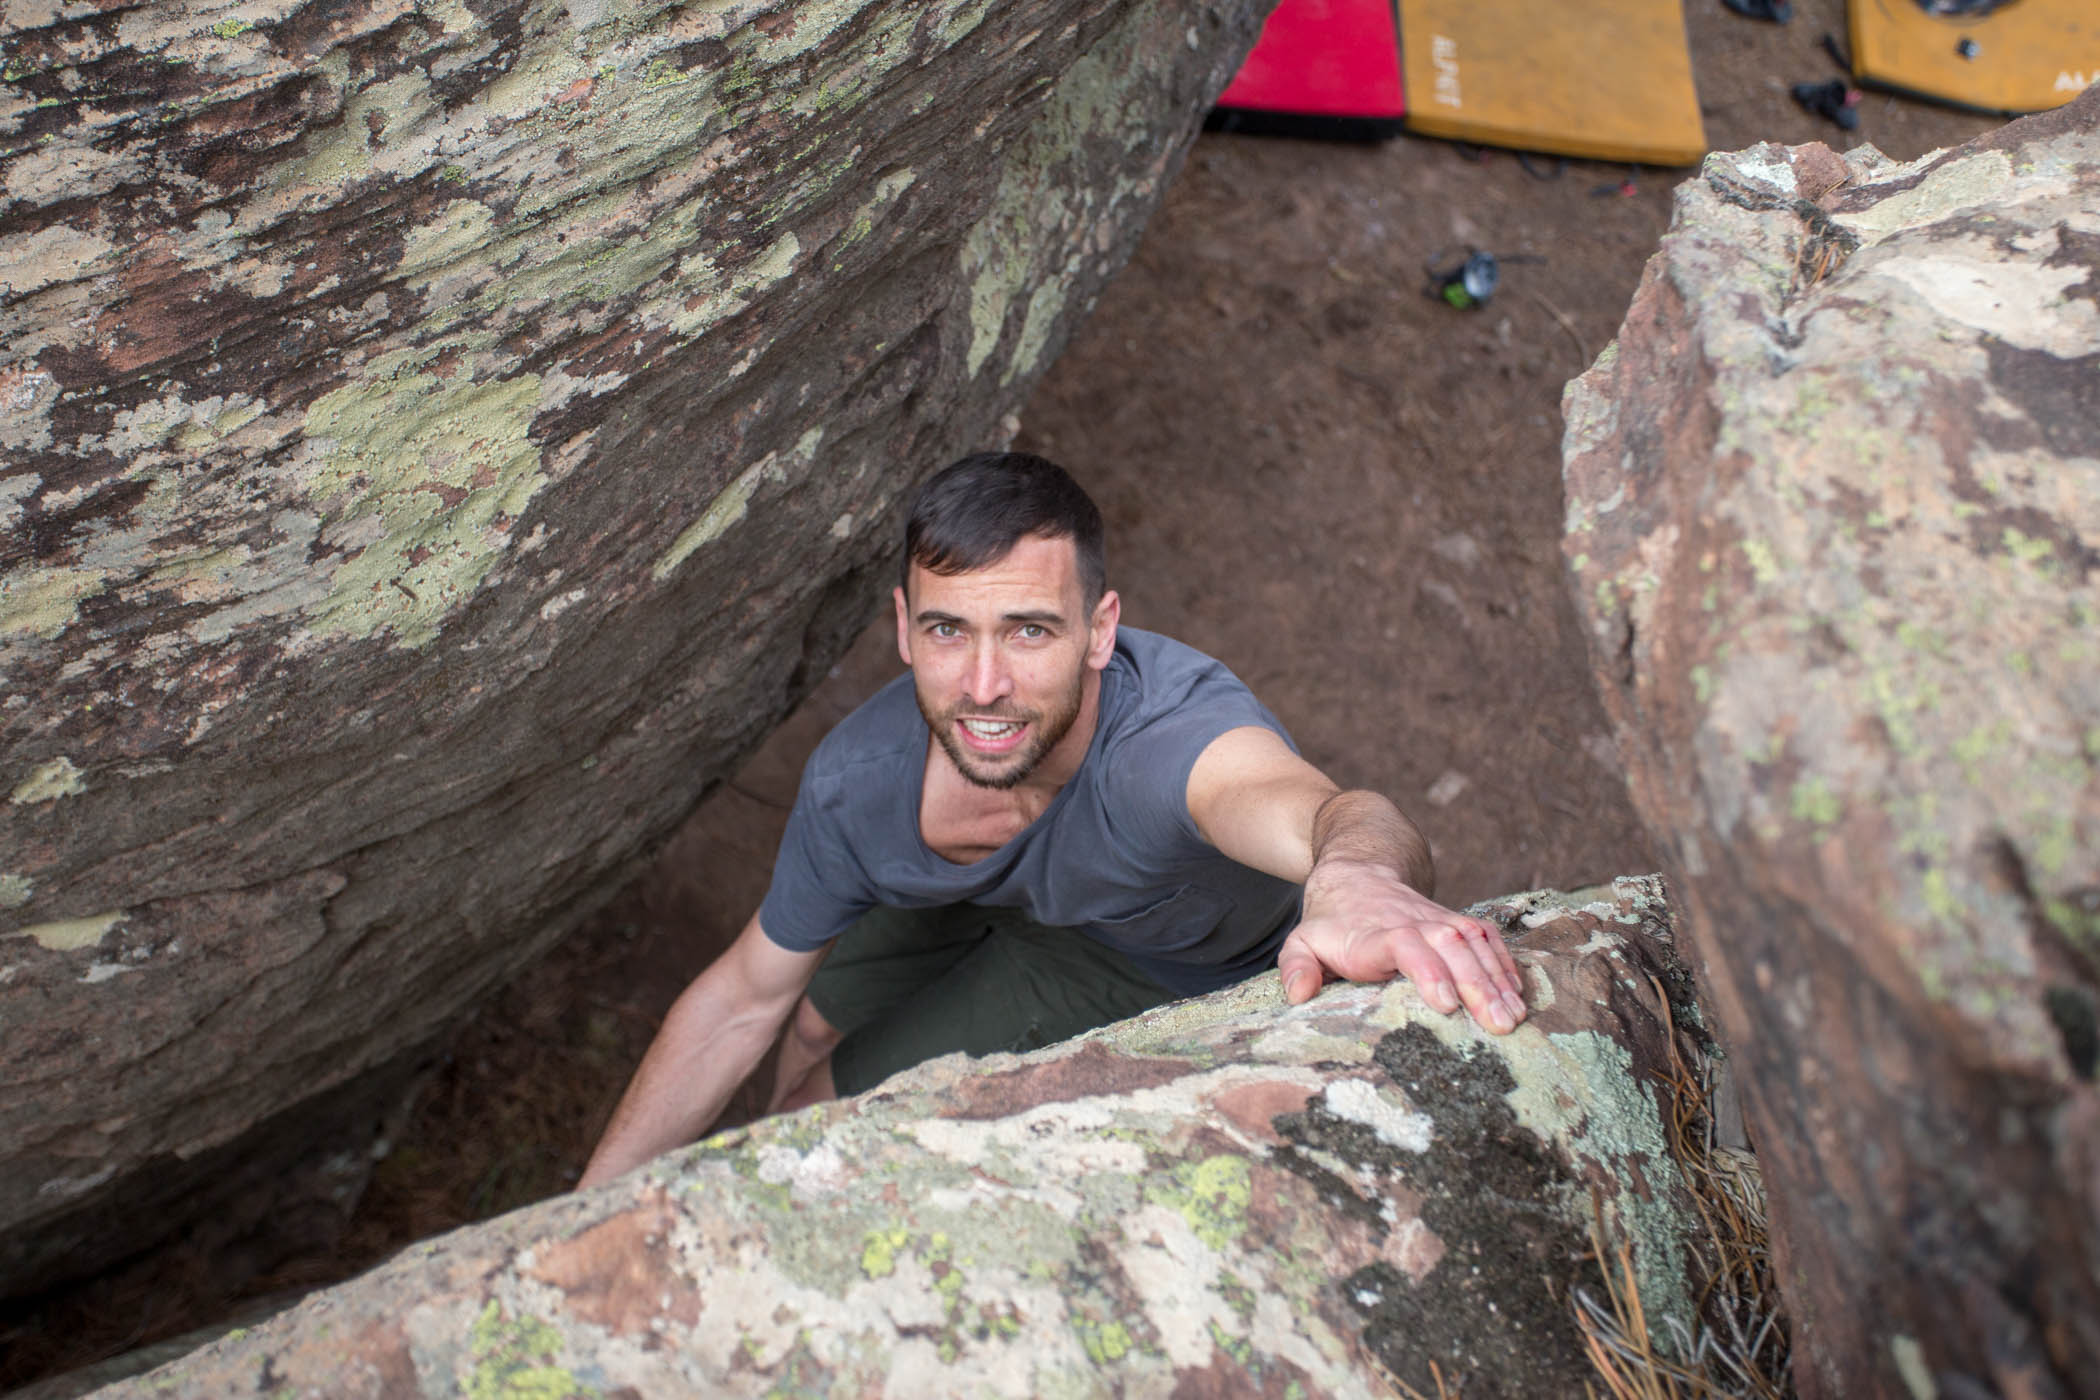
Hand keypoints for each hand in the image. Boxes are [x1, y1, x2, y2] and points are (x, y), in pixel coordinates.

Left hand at [1278, 858, 1526, 1032]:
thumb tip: (1298, 994)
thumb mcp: (1301, 941)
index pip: (1403, 946)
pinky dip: (1504, 962)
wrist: (1358, 876)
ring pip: (1473, 943)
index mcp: (1373, 934)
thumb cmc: (1330, 923)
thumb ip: (1295, 967)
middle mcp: (1412, 924)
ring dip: (1497, 979)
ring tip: (1515, 1016)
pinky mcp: (1456, 922)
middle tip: (1498, 1023)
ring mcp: (1438, 920)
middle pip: (1449, 947)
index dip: (1426, 970)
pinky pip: (1487, 937)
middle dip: (1477, 985)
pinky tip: (1519, 993)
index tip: (1444, 1002)